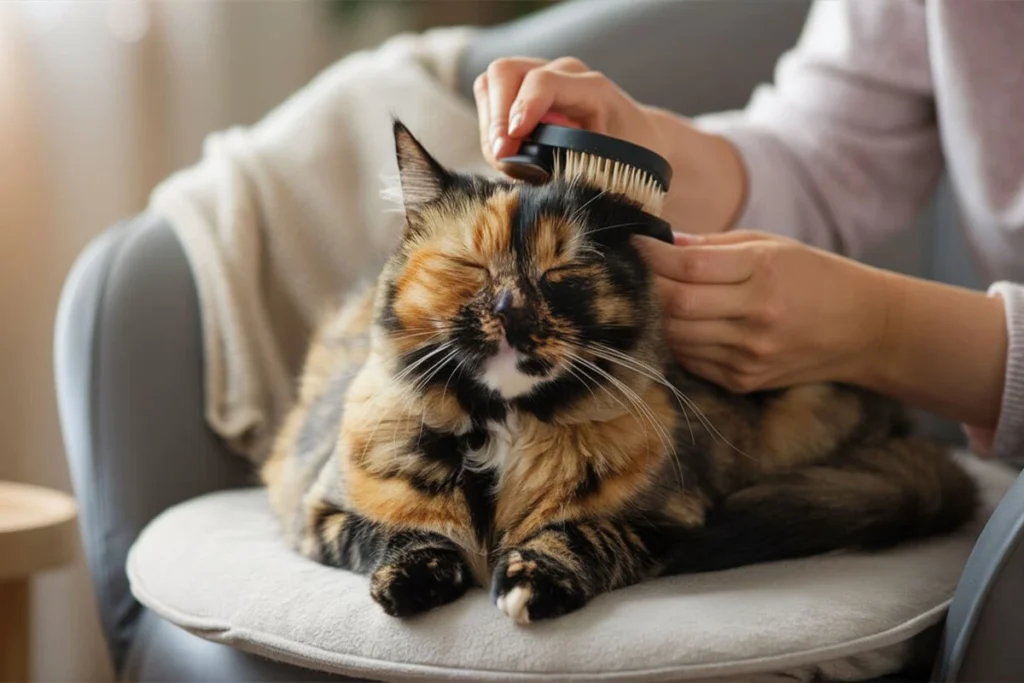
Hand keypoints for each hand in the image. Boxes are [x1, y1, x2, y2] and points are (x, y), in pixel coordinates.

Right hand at [472, 56, 663, 168]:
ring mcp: (542, 75)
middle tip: (502, 158)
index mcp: (593, 89)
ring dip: (490, 124)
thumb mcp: (611, 165)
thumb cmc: (629, 158)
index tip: (509, 146)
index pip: (543, 82)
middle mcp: (564, 73)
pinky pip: (491, 97)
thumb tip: (533, 169)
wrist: (639, 140)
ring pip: (491, 83)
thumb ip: (577, 164)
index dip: (522, 110)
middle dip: (496, 119)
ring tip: (506, 158)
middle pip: (505, 72)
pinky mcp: (525, 89)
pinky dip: (491, 126)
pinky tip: (508, 151)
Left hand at [634, 230, 891, 392]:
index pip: (688, 266)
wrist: (865, 330)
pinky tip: (676, 324)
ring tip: (646, 297)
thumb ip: (712, 246)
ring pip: (676, 336)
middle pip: (675, 305)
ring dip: (654, 316)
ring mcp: (750, 354)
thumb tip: (660, 243)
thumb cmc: (814, 277)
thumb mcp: (772, 245)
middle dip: (644, 287)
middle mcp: (756, 315)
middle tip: (629, 273)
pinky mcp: (744, 381)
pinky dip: (675, 341)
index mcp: (764, 271)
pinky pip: (691, 360)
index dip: (650, 255)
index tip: (631, 243)